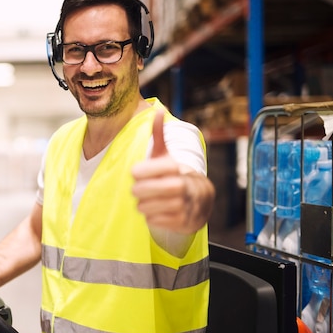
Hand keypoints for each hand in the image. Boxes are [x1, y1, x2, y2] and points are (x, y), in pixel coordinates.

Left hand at [131, 110, 210, 233]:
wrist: (198, 201)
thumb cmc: (174, 175)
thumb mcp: (166, 156)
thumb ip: (159, 136)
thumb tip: (157, 110)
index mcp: (179, 168)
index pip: (160, 168)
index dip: (144, 170)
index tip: (134, 172)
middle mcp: (185, 186)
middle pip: (156, 189)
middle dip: (141, 190)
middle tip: (136, 190)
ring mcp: (186, 205)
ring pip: (155, 206)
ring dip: (143, 205)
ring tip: (144, 201)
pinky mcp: (184, 222)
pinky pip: (158, 221)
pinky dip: (151, 217)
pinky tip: (153, 211)